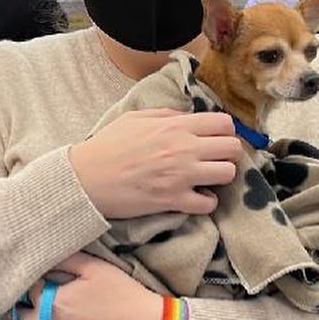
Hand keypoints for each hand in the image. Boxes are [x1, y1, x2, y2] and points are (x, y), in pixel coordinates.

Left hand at [17, 253, 162, 319]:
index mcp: (53, 303)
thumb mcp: (96, 268)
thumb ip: (67, 260)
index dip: (37, 283)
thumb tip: (47, 257)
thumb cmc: (124, 296)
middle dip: (27, 307)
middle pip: (21, 318)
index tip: (47, 281)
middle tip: (40, 300)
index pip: (29, 290)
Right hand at [69, 109, 241, 218]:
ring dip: (220, 177)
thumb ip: (167, 115)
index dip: (224, 131)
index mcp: (176, 126)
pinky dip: (205, 202)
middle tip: (213, 159)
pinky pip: (208, 204)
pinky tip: (195, 197)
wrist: (86, 178)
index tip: (215, 138)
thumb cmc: (107, 146)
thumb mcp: (136, 118)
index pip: (224, 124)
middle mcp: (184, 149)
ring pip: (227, 174)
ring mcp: (181, 177)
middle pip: (233, 148)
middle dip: (227, 153)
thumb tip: (189, 117)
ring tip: (206, 178)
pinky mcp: (173, 201)